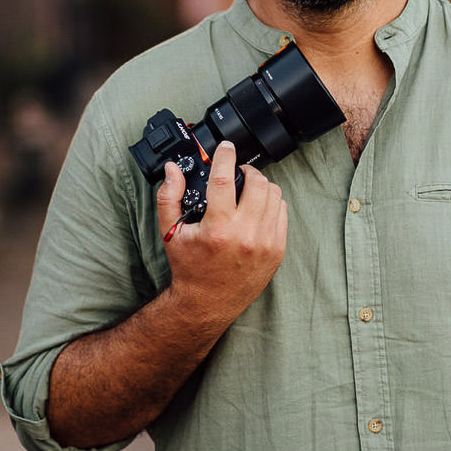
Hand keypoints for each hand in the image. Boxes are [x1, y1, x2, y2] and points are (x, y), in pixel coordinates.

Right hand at [156, 141, 287, 324]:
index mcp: (218, 229)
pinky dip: (271, 203)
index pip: (224, 180)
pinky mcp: (278, 249)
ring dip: (261, 185)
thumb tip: (173, 169)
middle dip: (246, 170)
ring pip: (273, 194)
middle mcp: (245, 234)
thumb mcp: (171, 233)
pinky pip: (282, 212)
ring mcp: (265, 242)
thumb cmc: (189, 268)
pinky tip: (258, 206)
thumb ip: (169, 197)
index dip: (225, 156)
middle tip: (237, 172)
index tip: (226, 146)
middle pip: (256, 183)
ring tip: (247, 189)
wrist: (208, 303)